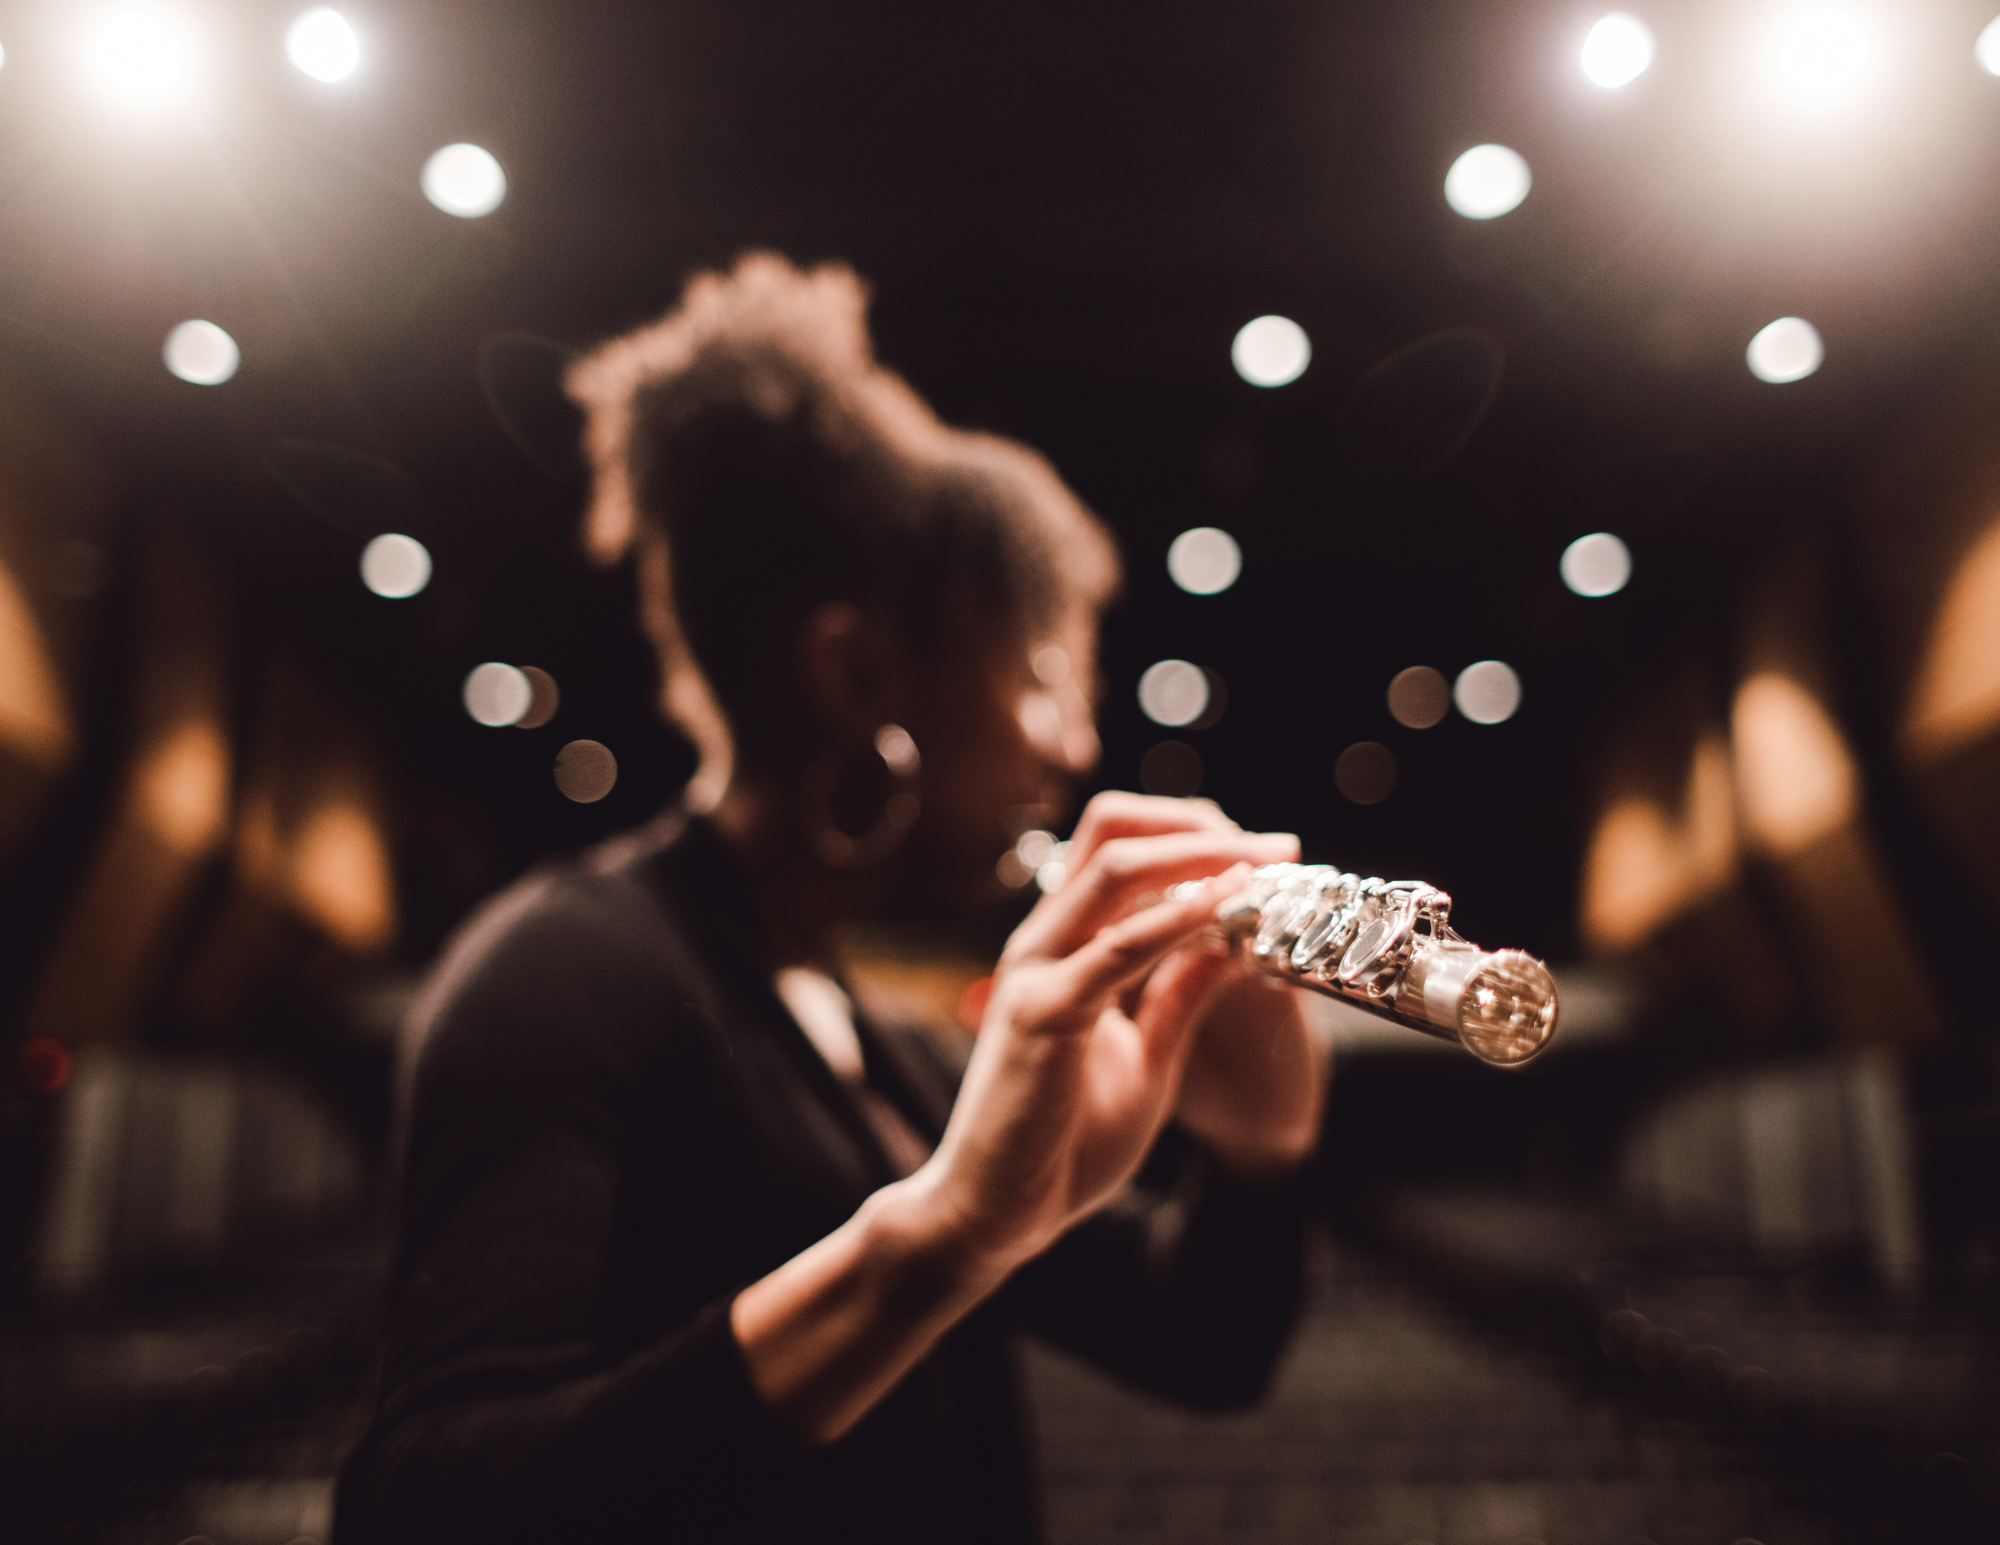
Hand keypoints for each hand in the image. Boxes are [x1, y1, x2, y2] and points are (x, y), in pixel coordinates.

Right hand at [731, 792, 1301, 1443]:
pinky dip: (1181, 917)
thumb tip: (1230, 942)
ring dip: (1200, 855)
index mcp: (1059, 947)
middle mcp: (1040, 943)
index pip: (1117, 849)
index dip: (1191, 835)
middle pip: (1112, 832)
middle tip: (1278, 845)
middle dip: (1201, 825)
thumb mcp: (1144, 1059)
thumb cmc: (1061, 1143)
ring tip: (1267, 863)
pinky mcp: (1041, 1014)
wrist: (996, 1214)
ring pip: (1115, 869)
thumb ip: (1177, 998)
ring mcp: (1035, 971)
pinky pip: (1119, 947)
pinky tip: (1229, 909)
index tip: (1266, 854)